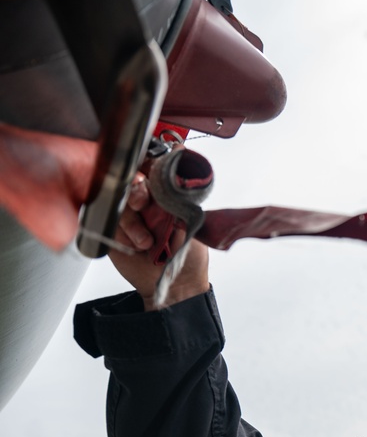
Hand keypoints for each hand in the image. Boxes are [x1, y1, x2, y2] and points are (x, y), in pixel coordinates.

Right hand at [109, 173, 209, 310]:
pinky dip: (119, 234)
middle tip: (142, 204)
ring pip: (114, 202)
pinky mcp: (111, 231)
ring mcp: (126, 215)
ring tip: (147, 242)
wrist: (176, 285)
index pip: (149, 165)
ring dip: (130, 222)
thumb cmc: (188, 254)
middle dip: (134, 190)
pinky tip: (134, 246)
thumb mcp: (192, 217)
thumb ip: (182, 188)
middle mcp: (144, 199)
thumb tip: (180, 151)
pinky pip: (104, 223)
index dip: (145, 165)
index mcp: (164, 191)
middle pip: (126, 178)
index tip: (149, 174)